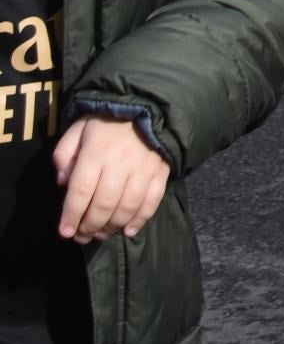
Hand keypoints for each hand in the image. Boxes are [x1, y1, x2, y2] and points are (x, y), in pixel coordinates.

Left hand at [55, 117, 170, 243]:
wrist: (147, 107)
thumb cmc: (106, 122)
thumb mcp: (77, 131)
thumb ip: (64, 155)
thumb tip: (63, 183)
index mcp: (95, 153)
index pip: (80, 191)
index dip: (72, 215)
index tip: (65, 232)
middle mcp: (120, 163)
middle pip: (104, 203)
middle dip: (90, 226)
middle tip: (83, 237)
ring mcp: (143, 169)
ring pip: (128, 206)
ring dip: (113, 226)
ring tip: (102, 234)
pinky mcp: (161, 171)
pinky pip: (153, 200)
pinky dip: (141, 218)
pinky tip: (129, 230)